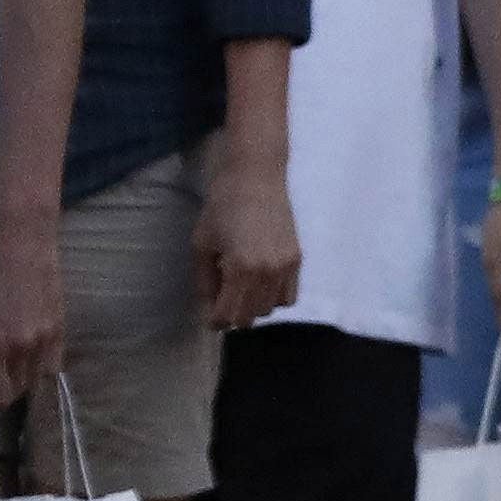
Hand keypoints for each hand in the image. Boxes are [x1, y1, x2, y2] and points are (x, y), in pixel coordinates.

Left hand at [0, 220, 60, 408]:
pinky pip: (55, 361)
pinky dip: (42, 366)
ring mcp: (47, 336)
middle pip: (20, 389)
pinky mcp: (62, 324)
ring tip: (10, 363)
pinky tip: (30, 355)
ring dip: (24, 378)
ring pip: (39, 378)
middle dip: (5, 388)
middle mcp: (23, 347)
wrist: (19, 236)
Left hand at [195, 145, 301, 330]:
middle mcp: (268, 273)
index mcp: (241, 270)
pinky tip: (261, 283)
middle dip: (233, 314)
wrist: (255, 179)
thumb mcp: (202, 246)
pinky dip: (274, 296)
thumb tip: (210, 307)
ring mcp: (286, 266)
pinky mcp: (298, 259)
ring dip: (254, 306)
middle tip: (222, 300)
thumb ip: (205, 282)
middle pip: (250, 316)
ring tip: (242, 290)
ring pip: (271, 308)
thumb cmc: (221, 209)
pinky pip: (290, 295)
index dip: (214, 321)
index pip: (227, 315)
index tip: (209, 316)